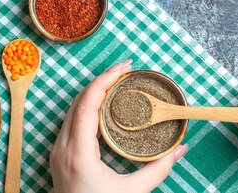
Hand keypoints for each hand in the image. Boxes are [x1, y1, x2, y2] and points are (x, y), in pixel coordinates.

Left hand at [50, 60, 187, 192]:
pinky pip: (71, 121)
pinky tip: (103, 105)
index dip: (105, 80)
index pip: (87, 103)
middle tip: (125, 71)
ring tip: (117, 82)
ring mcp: (57, 152)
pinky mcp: (59, 156)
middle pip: (78, 101)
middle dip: (101, 81)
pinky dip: (87, 107)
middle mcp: (62, 148)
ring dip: (93, 92)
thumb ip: (157, 170)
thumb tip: (180, 149)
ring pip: (72, 109)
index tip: (125, 68)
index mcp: (77, 153)